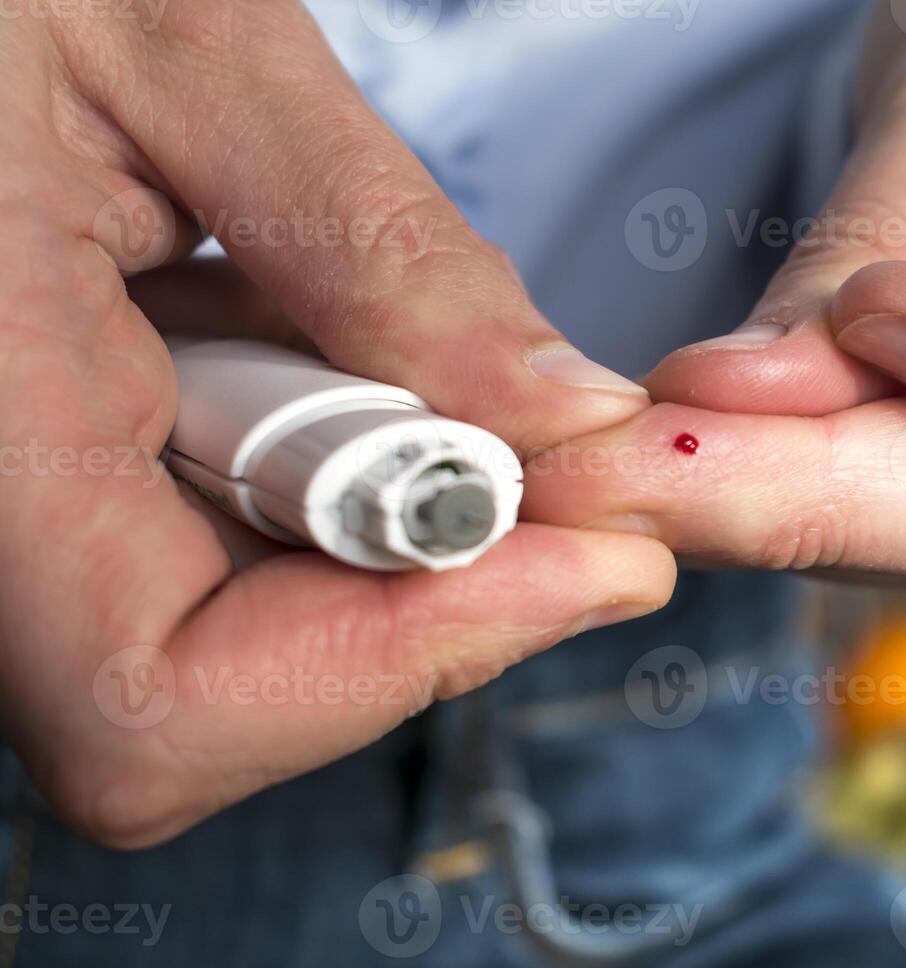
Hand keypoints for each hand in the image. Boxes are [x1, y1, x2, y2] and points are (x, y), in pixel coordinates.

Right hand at [0, 1, 672, 846]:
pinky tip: (316, 341)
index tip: (586, 562)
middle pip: (226, 685)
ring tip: (407, 356)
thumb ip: (381, 251)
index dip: (395, 663)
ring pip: (227, 621)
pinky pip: (196, 538)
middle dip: (425, 583)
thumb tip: (568, 420)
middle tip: (555, 455)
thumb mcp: (186, 48)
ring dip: (377, 512)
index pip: (158, 701)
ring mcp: (10, 499)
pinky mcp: (39, 465)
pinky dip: (314, 465)